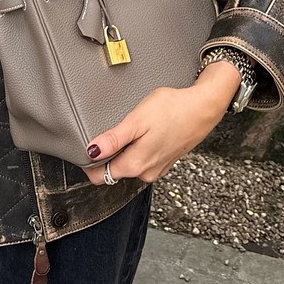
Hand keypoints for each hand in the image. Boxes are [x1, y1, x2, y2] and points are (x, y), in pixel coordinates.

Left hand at [81, 76, 233, 185]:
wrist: (203, 107)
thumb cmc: (172, 109)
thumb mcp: (137, 120)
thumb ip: (114, 139)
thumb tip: (92, 152)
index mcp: (136, 165)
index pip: (100, 176)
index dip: (87, 164)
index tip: (80, 149)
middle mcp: (146, 172)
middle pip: (113, 172)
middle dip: (102, 159)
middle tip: (98, 135)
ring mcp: (157, 168)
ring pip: (128, 166)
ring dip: (120, 154)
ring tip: (120, 132)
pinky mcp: (165, 160)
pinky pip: (142, 161)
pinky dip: (136, 151)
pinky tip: (139, 135)